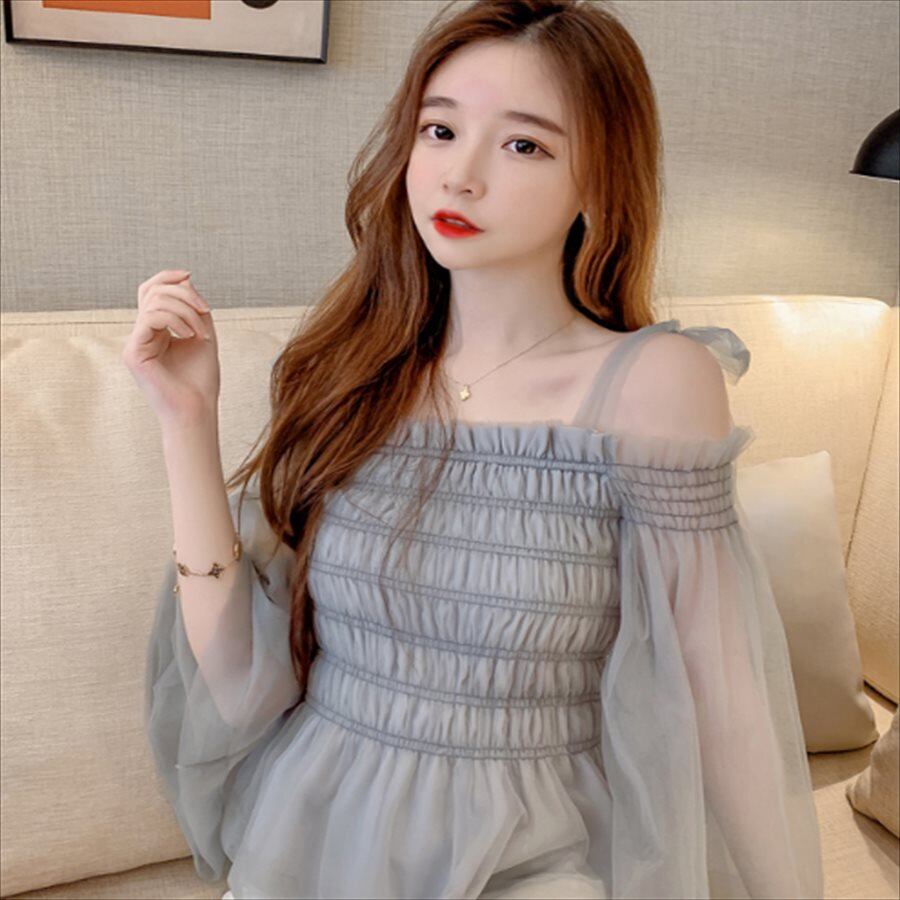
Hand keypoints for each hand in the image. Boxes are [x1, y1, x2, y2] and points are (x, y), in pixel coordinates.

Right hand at [121, 269, 220, 428]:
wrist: (197, 410)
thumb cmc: (201, 380)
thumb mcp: (203, 334)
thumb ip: (194, 308)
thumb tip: (184, 280)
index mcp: (155, 331)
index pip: (152, 291)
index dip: (168, 277)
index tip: (190, 276)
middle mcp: (140, 335)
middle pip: (152, 291)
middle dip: (184, 294)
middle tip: (205, 313)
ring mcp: (134, 344)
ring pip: (153, 302)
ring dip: (186, 310)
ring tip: (202, 333)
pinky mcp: (133, 353)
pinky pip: (151, 318)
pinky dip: (176, 320)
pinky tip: (191, 336)